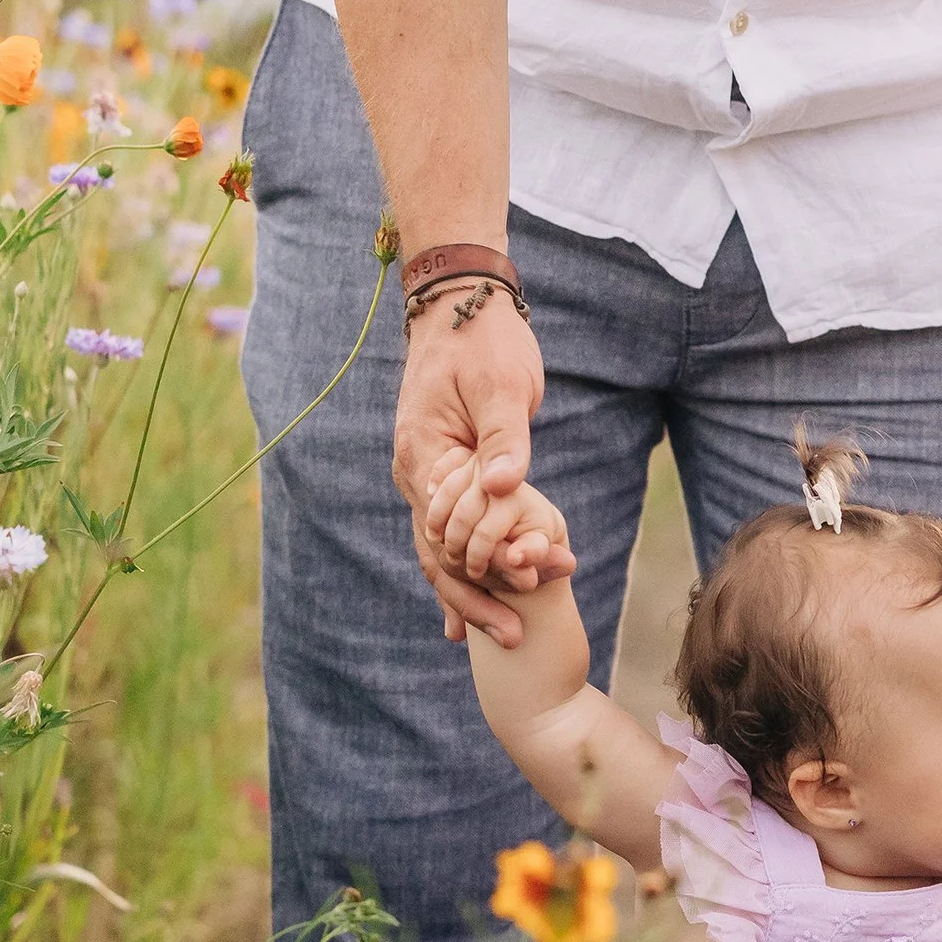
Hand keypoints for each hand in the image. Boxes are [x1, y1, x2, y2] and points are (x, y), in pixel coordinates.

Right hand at [393, 292, 551, 642]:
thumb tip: (508, 488)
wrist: (462, 304)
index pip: (448, 530)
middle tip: (517, 637)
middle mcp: (414, 474)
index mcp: (423, 456)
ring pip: (440, 549)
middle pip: (438, 554)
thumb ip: (505, 441)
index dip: (486, 566)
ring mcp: (424, 476)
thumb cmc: (485, 341)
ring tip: (507, 633)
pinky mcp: (442, 474)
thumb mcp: (503, 387)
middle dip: (477, 597)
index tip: (528, 590)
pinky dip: (465, 566)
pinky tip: (474, 608)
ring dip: (473, 589)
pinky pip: (447, 531)